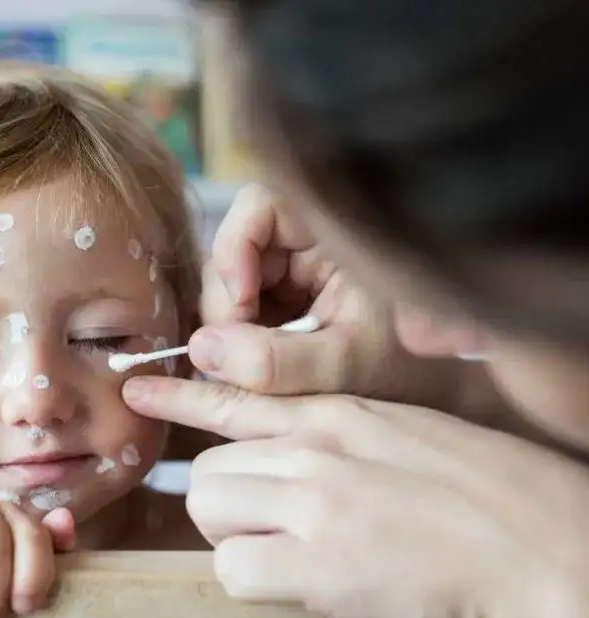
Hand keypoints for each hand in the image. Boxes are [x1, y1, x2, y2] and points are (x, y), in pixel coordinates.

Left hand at [122, 376, 588, 617]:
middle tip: (271, 532)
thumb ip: (340, 446)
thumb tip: (301, 483)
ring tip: (289, 557)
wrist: (538, 544)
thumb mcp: (404, 436)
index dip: (180, 397)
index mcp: (336, 414)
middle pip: (207, 469)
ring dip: (236, 540)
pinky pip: (233, 570)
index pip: (235, 397)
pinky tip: (301, 585)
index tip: (140, 391)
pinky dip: (256, 581)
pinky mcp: (314, 564)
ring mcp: (311, 503)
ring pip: (209, 511)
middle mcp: (313, 448)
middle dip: (225, 506)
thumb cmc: (483, 496)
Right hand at [198, 184, 464, 409]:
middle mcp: (311, 237)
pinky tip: (259, 363)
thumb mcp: (343, 366)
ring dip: (232, 325)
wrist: (438, 391)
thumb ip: (276, 360)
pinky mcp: (284, 292)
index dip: (234, 250)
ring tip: (253, 367)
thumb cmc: (410, 371)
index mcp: (339, 228)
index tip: (240, 306)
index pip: (258, 206)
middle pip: (237, 247)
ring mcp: (295, 265)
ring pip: (233, 280)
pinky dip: (242, 336)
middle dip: (229, 302)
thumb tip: (200, 348)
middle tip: (233, 355)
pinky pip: (242, 304)